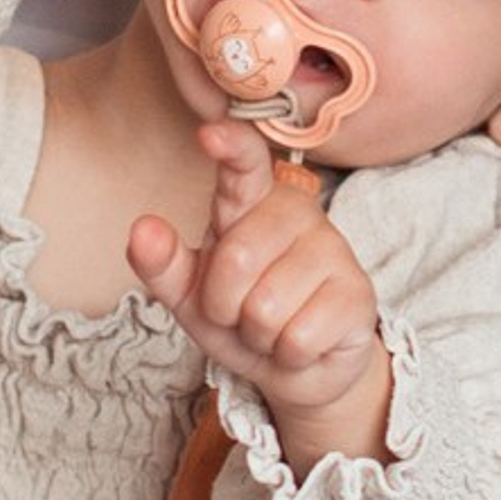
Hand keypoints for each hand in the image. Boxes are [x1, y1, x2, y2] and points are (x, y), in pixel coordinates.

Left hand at [127, 125, 387, 440]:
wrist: (298, 365)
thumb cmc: (240, 316)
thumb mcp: (190, 294)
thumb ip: (162, 263)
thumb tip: (143, 229)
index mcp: (250, 201)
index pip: (244, 165)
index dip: (231, 148)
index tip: (210, 134)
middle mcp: (296, 212)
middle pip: (236, 261)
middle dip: (225, 306)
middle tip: (242, 310)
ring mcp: (333, 249)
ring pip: (265, 307)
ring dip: (258, 334)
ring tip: (274, 326)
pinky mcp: (358, 293)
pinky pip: (298, 337)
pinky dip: (288, 354)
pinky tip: (302, 341)